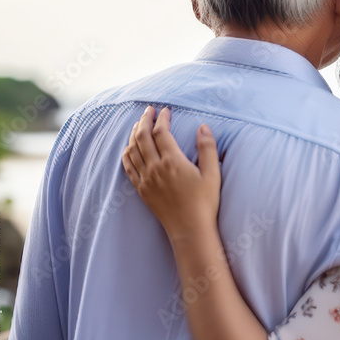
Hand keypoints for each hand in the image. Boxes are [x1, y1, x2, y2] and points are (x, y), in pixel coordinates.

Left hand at [122, 106, 220, 242]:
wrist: (189, 228)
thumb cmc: (204, 202)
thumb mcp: (212, 173)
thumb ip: (208, 148)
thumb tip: (203, 127)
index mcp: (173, 161)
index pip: (161, 132)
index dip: (162, 118)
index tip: (166, 110)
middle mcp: (155, 168)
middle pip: (142, 137)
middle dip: (144, 120)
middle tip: (149, 110)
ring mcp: (145, 179)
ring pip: (132, 149)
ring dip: (133, 133)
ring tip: (139, 124)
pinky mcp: (141, 189)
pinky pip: (128, 166)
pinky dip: (127, 152)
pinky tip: (130, 147)